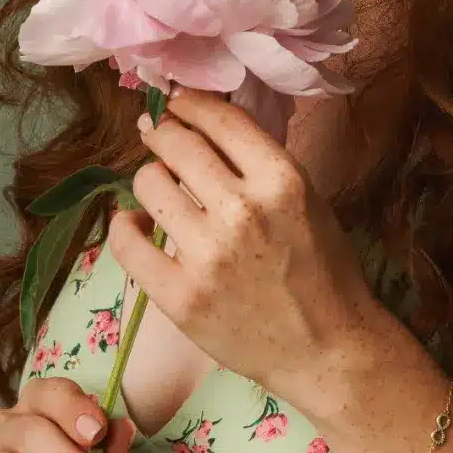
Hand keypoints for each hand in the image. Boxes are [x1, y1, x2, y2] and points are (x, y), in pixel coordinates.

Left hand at [106, 86, 390, 418]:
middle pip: (176, 145)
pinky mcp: (180, 296)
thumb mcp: (307, 198)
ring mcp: (208, 256)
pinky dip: (125, 224)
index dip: (190, 104)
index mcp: (282, 181)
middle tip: (160, 140)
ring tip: (160, 191)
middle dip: (162, 135)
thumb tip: (201, 123)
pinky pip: (127, 242)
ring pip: (147, 184)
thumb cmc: (322, 270)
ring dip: (149, 179)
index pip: (219, 119)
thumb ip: (258, 162)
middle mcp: (242, 211)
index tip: (177, 105)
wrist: (326, 349)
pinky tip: (137, 224)